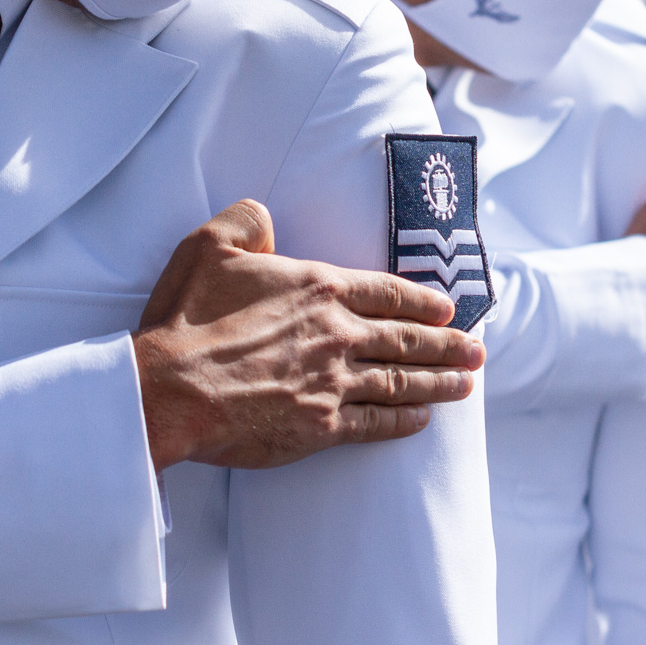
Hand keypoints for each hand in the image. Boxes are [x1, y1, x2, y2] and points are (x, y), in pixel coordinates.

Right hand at [133, 200, 484, 469]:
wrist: (167, 391)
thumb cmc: (186, 319)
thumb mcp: (209, 246)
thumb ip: (245, 222)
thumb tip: (266, 217)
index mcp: (318, 288)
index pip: (387, 291)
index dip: (422, 299)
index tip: (448, 307)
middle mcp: (337, 334)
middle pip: (407, 337)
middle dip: (447, 343)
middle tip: (478, 349)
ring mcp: (333, 383)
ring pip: (401, 381)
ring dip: (439, 381)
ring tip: (466, 383)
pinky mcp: (321, 427)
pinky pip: (376, 423)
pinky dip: (404, 422)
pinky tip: (422, 420)